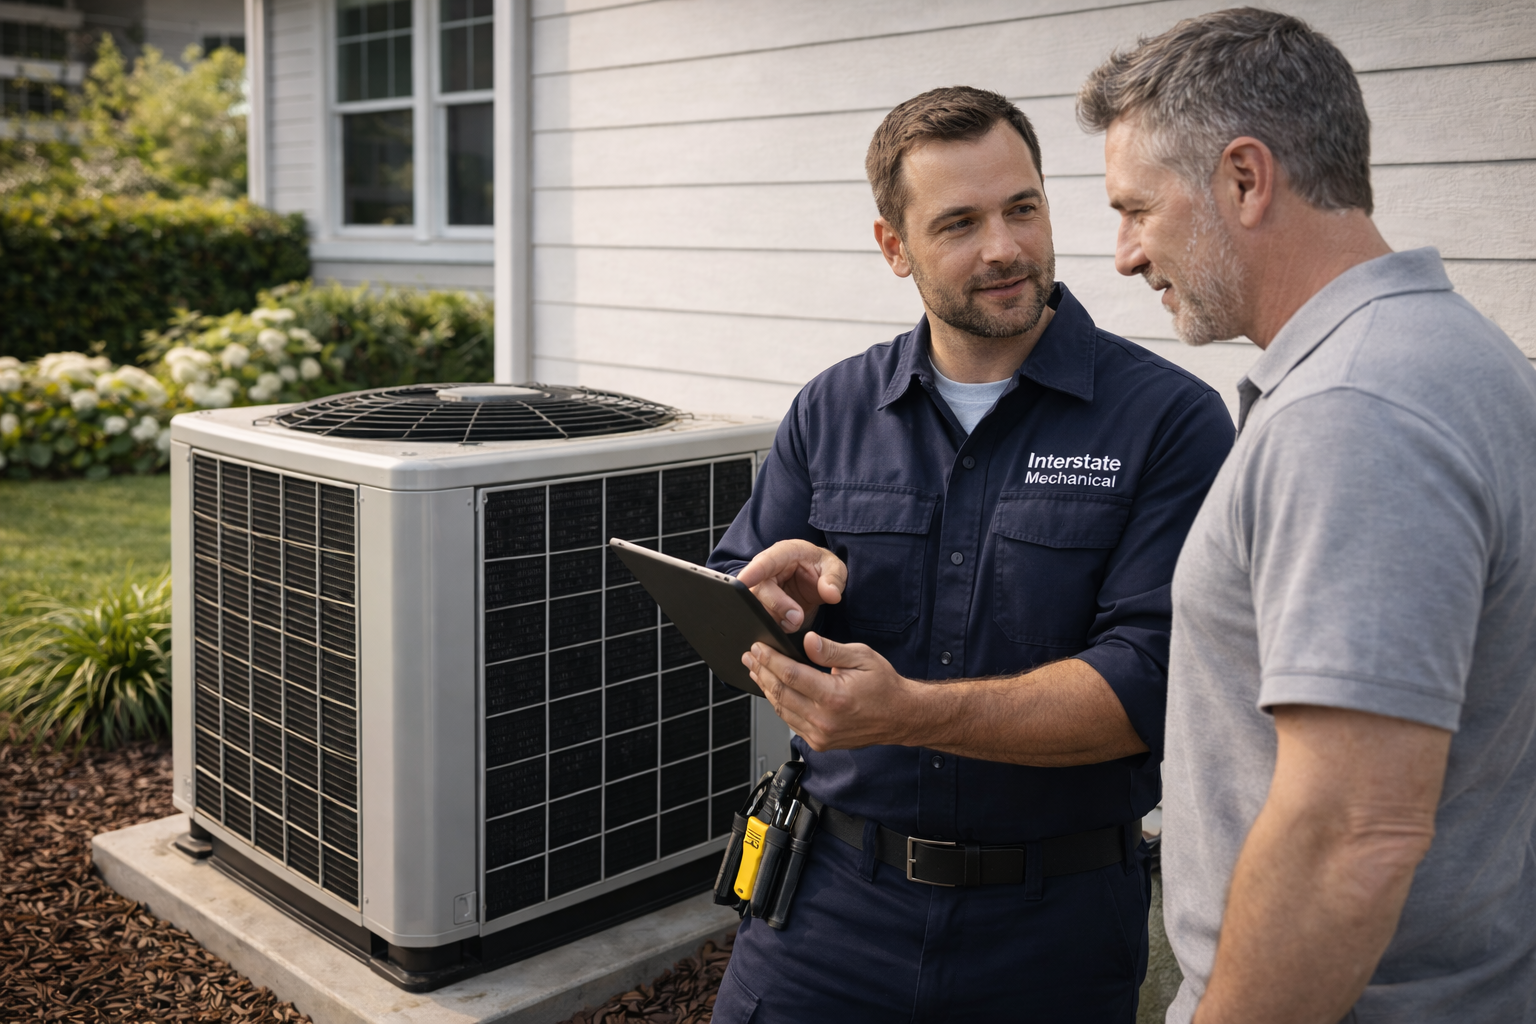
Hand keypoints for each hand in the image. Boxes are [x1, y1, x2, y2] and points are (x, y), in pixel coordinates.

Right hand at [736, 540, 846, 632]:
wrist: (815, 580)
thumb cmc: (821, 567)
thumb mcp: (834, 567)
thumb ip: (834, 579)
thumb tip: (831, 593)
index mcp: (785, 553)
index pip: (766, 561)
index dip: (752, 571)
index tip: (742, 582)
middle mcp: (768, 569)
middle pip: (760, 588)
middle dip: (777, 606)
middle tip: (797, 619)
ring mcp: (763, 588)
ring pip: (757, 606)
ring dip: (775, 619)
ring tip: (795, 623)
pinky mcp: (762, 604)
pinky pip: (760, 617)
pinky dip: (774, 625)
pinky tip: (787, 627)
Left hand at [743, 632, 917, 750]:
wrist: (900, 716)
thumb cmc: (884, 686)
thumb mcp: (862, 657)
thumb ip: (830, 650)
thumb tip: (806, 641)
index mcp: (834, 697)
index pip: (790, 675)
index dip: (770, 660)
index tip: (758, 647)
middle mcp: (824, 720)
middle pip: (780, 693)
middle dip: (761, 671)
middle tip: (750, 656)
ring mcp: (821, 735)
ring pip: (781, 710)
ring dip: (765, 688)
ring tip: (755, 670)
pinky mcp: (820, 742)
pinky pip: (791, 722)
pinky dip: (779, 704)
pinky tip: (773, 690)